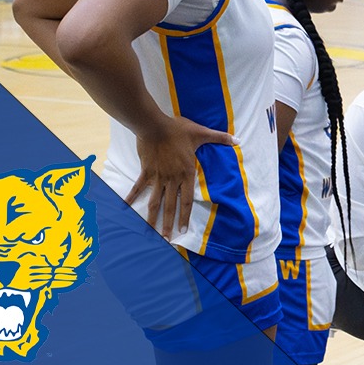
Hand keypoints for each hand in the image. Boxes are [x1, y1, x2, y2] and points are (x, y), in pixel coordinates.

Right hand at [126, 115, 237, 238]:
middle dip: (169, 223)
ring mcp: (157, 176)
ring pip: (155, 201)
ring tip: (150, 231)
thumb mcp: (201, 132)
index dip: (185, 217)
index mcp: (186, 173)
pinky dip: (131, 197)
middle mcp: (172, 179)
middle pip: (170, 206)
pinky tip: (125, 207)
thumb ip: (220, 137)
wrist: (155, 125)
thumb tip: (238, 140)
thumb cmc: (178, 129)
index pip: (186, 200)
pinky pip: (138, 187)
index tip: (184, 231)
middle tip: (167, 239)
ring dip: (152, 217)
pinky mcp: (146, 171)